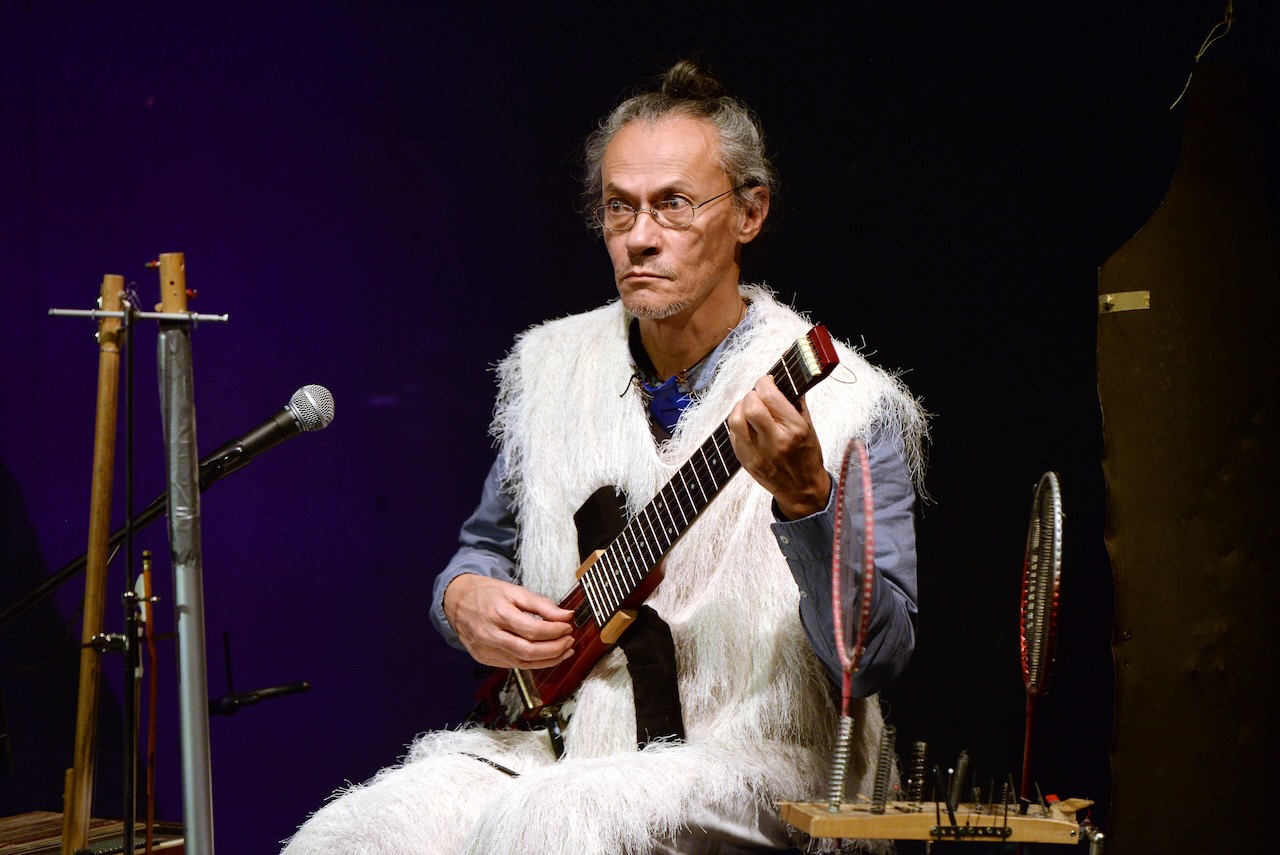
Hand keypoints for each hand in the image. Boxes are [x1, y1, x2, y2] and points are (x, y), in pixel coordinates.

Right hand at [443, 574, 575, 668]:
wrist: (457, 601)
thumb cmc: (487, 594)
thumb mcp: (515, 591)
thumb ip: (542, 604)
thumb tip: (566, 615)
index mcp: (498, 614)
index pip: (532, 630)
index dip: (555, 631)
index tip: (568, 627)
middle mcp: (490, 635)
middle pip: (528, 651)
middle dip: (555, 649)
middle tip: (570, 641)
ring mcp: (485, 650)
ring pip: (522, 663)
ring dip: (548, 660)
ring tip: (564, 651)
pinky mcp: (483, 658)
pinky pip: (513, 665)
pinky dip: (533, 662)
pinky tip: (545, 655)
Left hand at [727, 374, 831, 519]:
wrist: (801, 489)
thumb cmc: (807, 456)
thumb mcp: (809, 427)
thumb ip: (796, 402)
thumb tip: (784, 380)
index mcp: (794, 429)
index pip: (769, 396)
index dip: (764, 383)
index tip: (766, 382)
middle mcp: (774, 441)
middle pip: (750, 406)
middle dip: (751, 394)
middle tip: (758, 396)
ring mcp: (757, 452)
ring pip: (735, 420)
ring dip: (740, 408)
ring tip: (749, 408)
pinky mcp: (745, 460)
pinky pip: (732, 435)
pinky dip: (738, 424)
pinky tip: (747, 425)